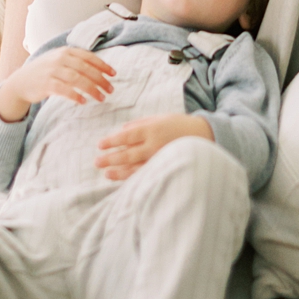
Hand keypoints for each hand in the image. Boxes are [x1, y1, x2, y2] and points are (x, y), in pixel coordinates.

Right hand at [0, 46, 115, 122]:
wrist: (21, 81)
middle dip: (100, 79)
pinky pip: (64, 90)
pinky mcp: (46, 84)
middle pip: (85, 68)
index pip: (88, 57)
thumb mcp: (59, 60)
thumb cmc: (44, 72)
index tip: (113, 74)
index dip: (102, 65)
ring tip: (101, 98)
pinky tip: (83, 101)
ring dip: (91, 89)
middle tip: (111, 89)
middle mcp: (60, 58)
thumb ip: (75, 61)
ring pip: (77, 79)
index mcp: (66, 51)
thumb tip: (98, 68)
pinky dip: (75, 95)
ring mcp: (52, 71)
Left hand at [96, 113, 212, 179]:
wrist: (202, 136)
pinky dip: (132, 178)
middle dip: (110, 158)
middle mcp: (153, 145)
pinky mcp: (164, 169)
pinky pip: (145, 175)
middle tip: (96, 161)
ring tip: (106, 173)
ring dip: (118, 171)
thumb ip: (141, 124)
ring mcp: (158, 159)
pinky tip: (122, 179)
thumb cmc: (179, 125)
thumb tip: (123, 129)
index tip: (99, 145)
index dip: (112, 141)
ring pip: (134, 167)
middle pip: (127, 153)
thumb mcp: (160, 118)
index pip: (126, 136)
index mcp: (151, 129)